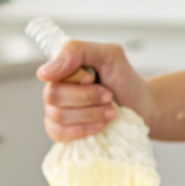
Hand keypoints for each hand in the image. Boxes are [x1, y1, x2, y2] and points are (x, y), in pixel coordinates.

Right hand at [36, 40, 153, 141]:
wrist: (140, 107)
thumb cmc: (124, 81)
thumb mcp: (109, 54)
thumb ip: (76, 51)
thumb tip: (43, 73)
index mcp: (62, 68)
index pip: (51, 74)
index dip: (76, 79)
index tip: (93, 78)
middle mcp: (55, 88)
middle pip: (53, 96)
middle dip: (87, 97)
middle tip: (108, 96)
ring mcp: (56, 111)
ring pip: (58, 116)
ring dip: (91, 114)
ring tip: (110, 111)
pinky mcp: (61, 132)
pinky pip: (58, 134)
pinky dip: (82, 130)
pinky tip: (99, 125)